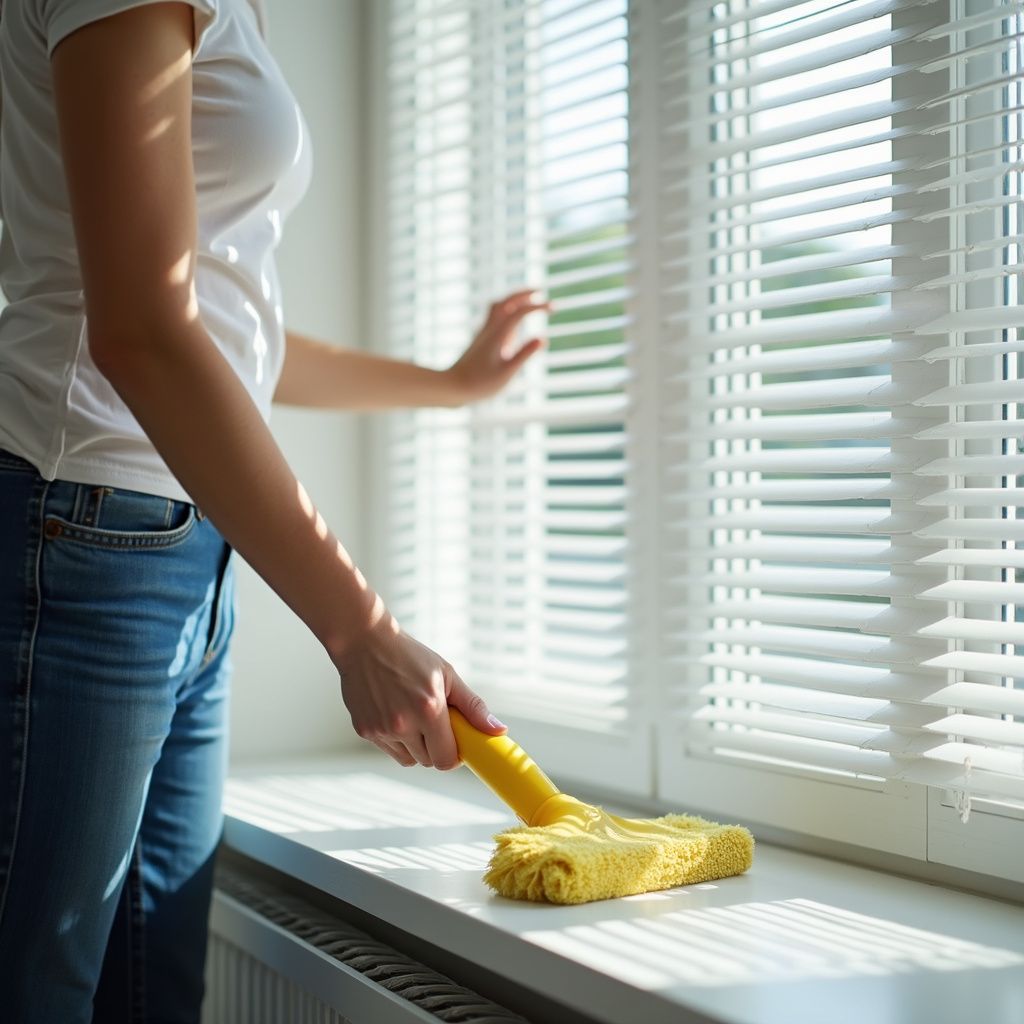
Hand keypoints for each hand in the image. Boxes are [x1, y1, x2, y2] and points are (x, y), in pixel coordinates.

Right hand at [334, 613, 506, 768]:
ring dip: (416, 746)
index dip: (455, 755)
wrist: (364, 642)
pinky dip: (396, 740)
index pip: (447, 759)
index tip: (456, 742)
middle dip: (436, 748)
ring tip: (413, 715)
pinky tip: (394, 713)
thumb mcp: (447, 675)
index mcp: (429, 709)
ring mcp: (381, 729)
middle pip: (429, 762)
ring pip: (409, 759)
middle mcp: (404, 723)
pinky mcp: (364, 731)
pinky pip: (390, 750)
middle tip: (435, 723)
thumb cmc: (409, 656)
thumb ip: (473, 706)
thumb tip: (499, 730)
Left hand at [446, 288, 549, 403]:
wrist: (452, 387)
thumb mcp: (507, 372)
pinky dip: (507, 311)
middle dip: (525, 294)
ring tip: (529, 300)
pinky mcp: (481, 340)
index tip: (555, 307)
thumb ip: (524, 354)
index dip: (538, 306)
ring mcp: (484, 333)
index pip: (520, 311)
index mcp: (498, 334)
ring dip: (514, 299)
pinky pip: (494, 317)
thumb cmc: (480, 384)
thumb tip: (543, 338)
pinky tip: (514, 323)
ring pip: (498, 306)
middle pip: (507, 301)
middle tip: (541, 292)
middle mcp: (490, 329)